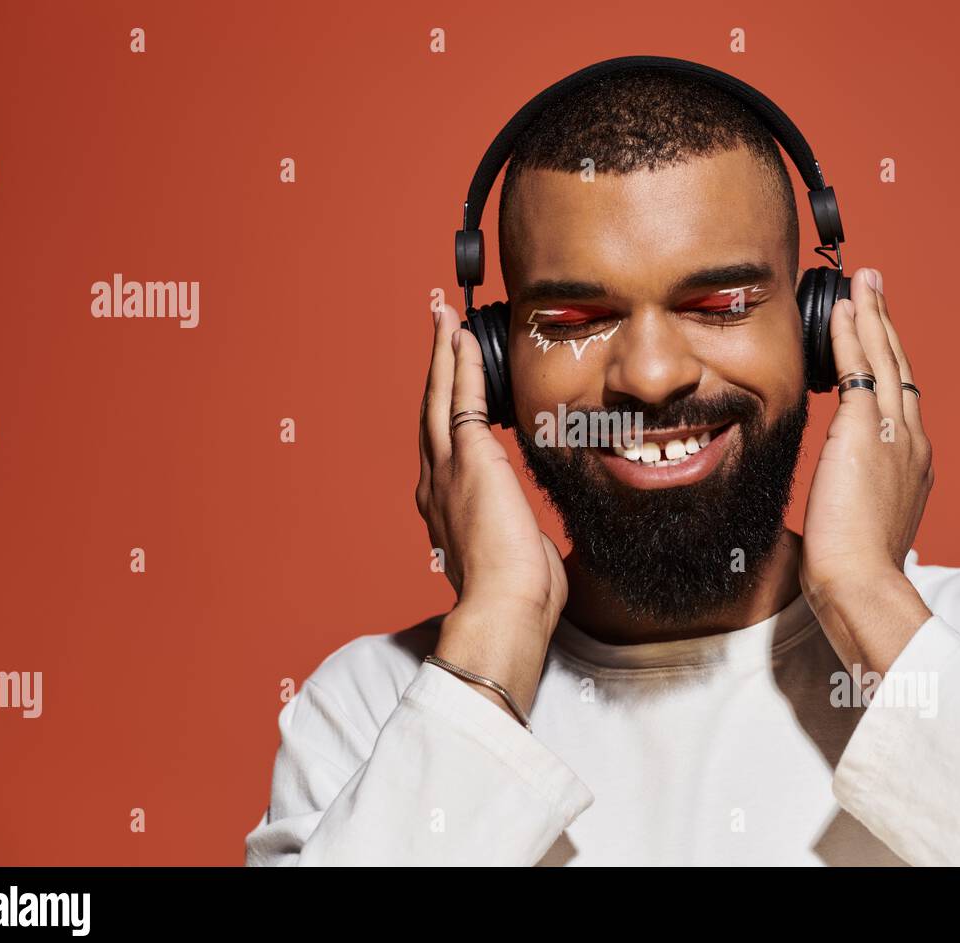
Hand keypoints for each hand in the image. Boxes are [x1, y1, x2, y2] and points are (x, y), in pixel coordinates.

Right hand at [416, 302, 566, 713]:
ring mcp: (448, 470)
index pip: (444, 447)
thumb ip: (514, 535)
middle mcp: (436, 484)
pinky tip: (462, 337)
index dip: (444, 412)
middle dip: (435, 369)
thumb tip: (528, 539)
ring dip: (443, 355)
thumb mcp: (514, 556)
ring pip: (439, 397)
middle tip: (436, 331)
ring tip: (443, 319)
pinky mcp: (470, 459)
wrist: (506, 606)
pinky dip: (462, 364)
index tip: (448, 387)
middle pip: (431, 412)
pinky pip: (463, 399)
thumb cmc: (517, 596)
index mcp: (446, 508)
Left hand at [800, 268, 933, 672]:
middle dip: (887, 325)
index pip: (900, 401)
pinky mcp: (864, 429)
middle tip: (876, 288)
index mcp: (914, 465)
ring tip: (863, 282)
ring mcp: (892, 433)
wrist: (861, 582)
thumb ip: (856, 495)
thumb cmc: (855, 569)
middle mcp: (912, 442)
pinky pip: (858, 367)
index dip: (890, 365)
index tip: (879, 339)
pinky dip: (852, 334)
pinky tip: (843, 309)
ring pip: (884, 359)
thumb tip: (837, 493)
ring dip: (872, 315)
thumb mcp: (861, 521)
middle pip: (900, 368)